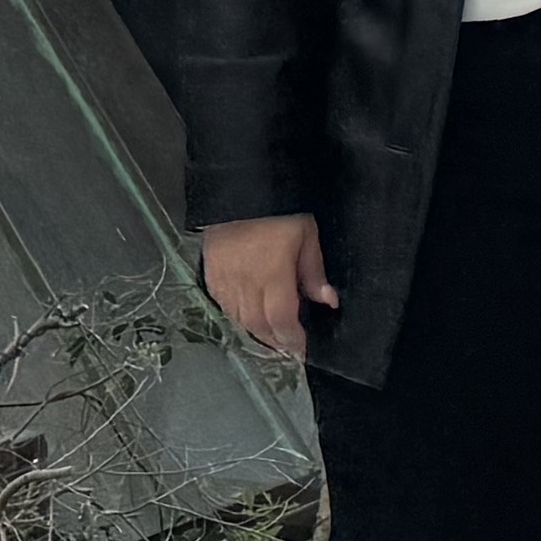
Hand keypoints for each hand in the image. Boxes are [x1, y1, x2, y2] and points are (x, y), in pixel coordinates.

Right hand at [200, 212, 335, 362]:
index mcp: (272, 273)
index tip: (303, 350)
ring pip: (239, 320)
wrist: (237, 190)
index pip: (281, 318)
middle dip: (276, 340)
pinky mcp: (210, 276)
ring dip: (258, 332)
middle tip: (290, 346)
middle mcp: (245, 283)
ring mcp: (224, 281)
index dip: (292, 339)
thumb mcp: (307, 234)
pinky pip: (224, 307)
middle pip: (259, 325)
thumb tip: (329, 301)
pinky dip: (238, 317)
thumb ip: (314, 271)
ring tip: (274, 334)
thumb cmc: (279, 210)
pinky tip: (250, 317)